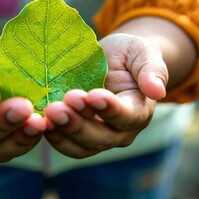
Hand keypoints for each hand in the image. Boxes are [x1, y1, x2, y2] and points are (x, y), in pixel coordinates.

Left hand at [43, 33, 167, 157]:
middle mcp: (120, 131)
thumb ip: (151, 68)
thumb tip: (158, 91)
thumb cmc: (128, 55)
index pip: (128, 116)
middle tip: (58, 107)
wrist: (109, 61)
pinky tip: (39, 122)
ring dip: (63, 132)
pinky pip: (67, 145)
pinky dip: (54, 136)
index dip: (110, 109)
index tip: (93, 94)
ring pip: (82, 146)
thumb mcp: (142, 51)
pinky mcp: (79, 137)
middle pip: (102, 137)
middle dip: (79, 123)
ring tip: (46, 115)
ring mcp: (99, 137)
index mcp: (139, 110)